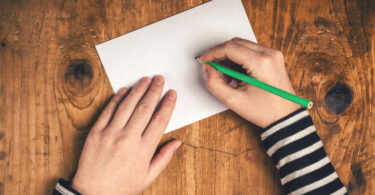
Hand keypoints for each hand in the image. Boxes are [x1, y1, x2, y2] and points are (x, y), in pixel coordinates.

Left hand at [72, 75, 181, 194]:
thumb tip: (177, 142)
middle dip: (154, 91)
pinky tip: (124, 90)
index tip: (172, 94)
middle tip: (160, 79)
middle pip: (145, 108)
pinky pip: (108, 110)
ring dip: (138, 90)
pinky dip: (117, 98)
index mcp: (143, 150)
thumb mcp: (148, 177)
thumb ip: (164, 157)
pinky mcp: (96, 132)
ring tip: (145, 80)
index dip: (167, 104)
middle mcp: (127, 139)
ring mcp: (110, 134)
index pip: (159, 120)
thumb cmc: (122, 187)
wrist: (93, 194)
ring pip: (127, 105)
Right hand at [200, 37, 300, 127]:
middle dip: (221, 55)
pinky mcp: (273, 58)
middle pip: (236, 43)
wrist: (285, 117)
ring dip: (230, 58)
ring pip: (243, 46)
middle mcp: (269, 54)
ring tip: (228, 78)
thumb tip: (208, 69)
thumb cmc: (264, 111)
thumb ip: (215, 84)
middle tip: (213, 69)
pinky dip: (240, 60)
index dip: (213, 53)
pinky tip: (238, 76)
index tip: (204, 60)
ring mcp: (273, 54)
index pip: (230, 48)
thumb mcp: (234, 101)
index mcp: (261, 63)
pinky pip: (251, 51)